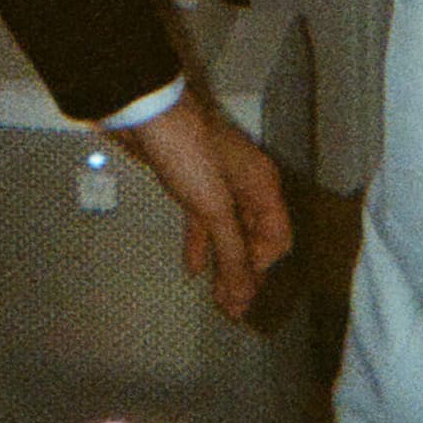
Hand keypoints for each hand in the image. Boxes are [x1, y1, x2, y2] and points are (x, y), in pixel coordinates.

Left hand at [113, 96, 292, 320]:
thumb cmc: (188, 153)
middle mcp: (247, 185)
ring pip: (228, 232)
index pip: (277, 239)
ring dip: (223, 263)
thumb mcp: (214, 208)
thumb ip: (232, 253)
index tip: (239, 288)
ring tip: (217, 298)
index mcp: (263, 185)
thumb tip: (246, 298)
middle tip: (231, 309)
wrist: (146, 114)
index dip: (261, 267)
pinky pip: (204, 222)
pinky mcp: (192, 184)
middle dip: (243, 272)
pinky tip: (195, 268)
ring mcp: (219, 184)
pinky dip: (201, 244)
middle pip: (254, 238)